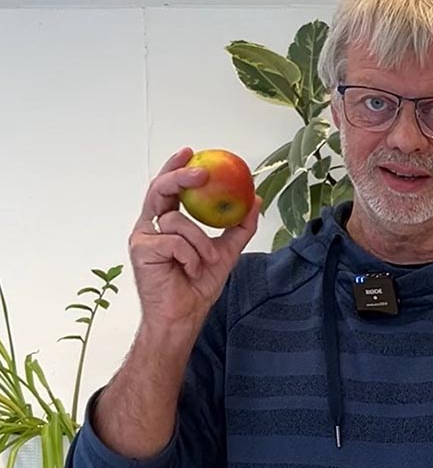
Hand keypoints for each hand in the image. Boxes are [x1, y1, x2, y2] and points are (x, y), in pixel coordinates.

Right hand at [128, 147, 259, 333]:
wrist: (184, 315)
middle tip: (201, 174)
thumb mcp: (227, 252)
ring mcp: (143, 237)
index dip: (176, 168)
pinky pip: (173, 241)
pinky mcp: (141, 250)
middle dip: (179, 177)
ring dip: (200, 242)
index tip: (191, 153)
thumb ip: (239, 227)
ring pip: (176, 220)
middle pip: (160, 190)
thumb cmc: (198, 286)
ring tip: (206, 262)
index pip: (170, 188)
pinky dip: (190, 256)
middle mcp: (151, 227)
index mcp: (167, 224)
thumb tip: (256, 200)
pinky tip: (190, 271)